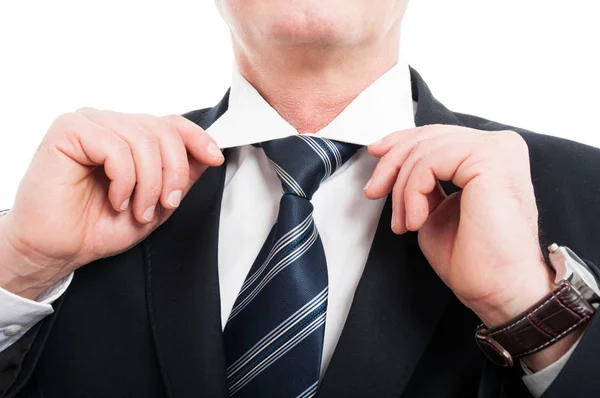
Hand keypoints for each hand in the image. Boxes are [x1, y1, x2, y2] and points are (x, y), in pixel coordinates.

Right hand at [0, 108, 223, 298]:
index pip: (171, 123)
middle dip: (173, 173)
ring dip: (148, 184)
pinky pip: (116, 148)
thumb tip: (208, 155)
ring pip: (142, 139)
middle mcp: (110, 123)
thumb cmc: (98, 226)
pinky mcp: (68, 131)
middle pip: (162, 131)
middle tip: (165, 204)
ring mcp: (89, 123)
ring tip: (137, 209)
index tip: (215, 158)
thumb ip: (179, 177)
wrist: (58, 249)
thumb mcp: (156, 203)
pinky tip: (116, 200)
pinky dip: (124, 181)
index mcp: (129, 135)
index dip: (198, 138)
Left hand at [364, 125, 554, 326]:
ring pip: (423, 150)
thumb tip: (393, 163)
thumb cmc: (477, 258)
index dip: (399, 142)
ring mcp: (497, 149)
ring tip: (405, 222)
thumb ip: (423, 181)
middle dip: (391, 165)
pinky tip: (415, 220)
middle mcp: (499, 145)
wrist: (499, 288)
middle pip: (426, 136)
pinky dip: (412, 192)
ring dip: (403, 189)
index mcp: (489, 154)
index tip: (375, 154)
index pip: (436, 134)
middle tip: (375, 192)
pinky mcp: (490, 159)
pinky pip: (429, 162)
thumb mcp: (436, 208)